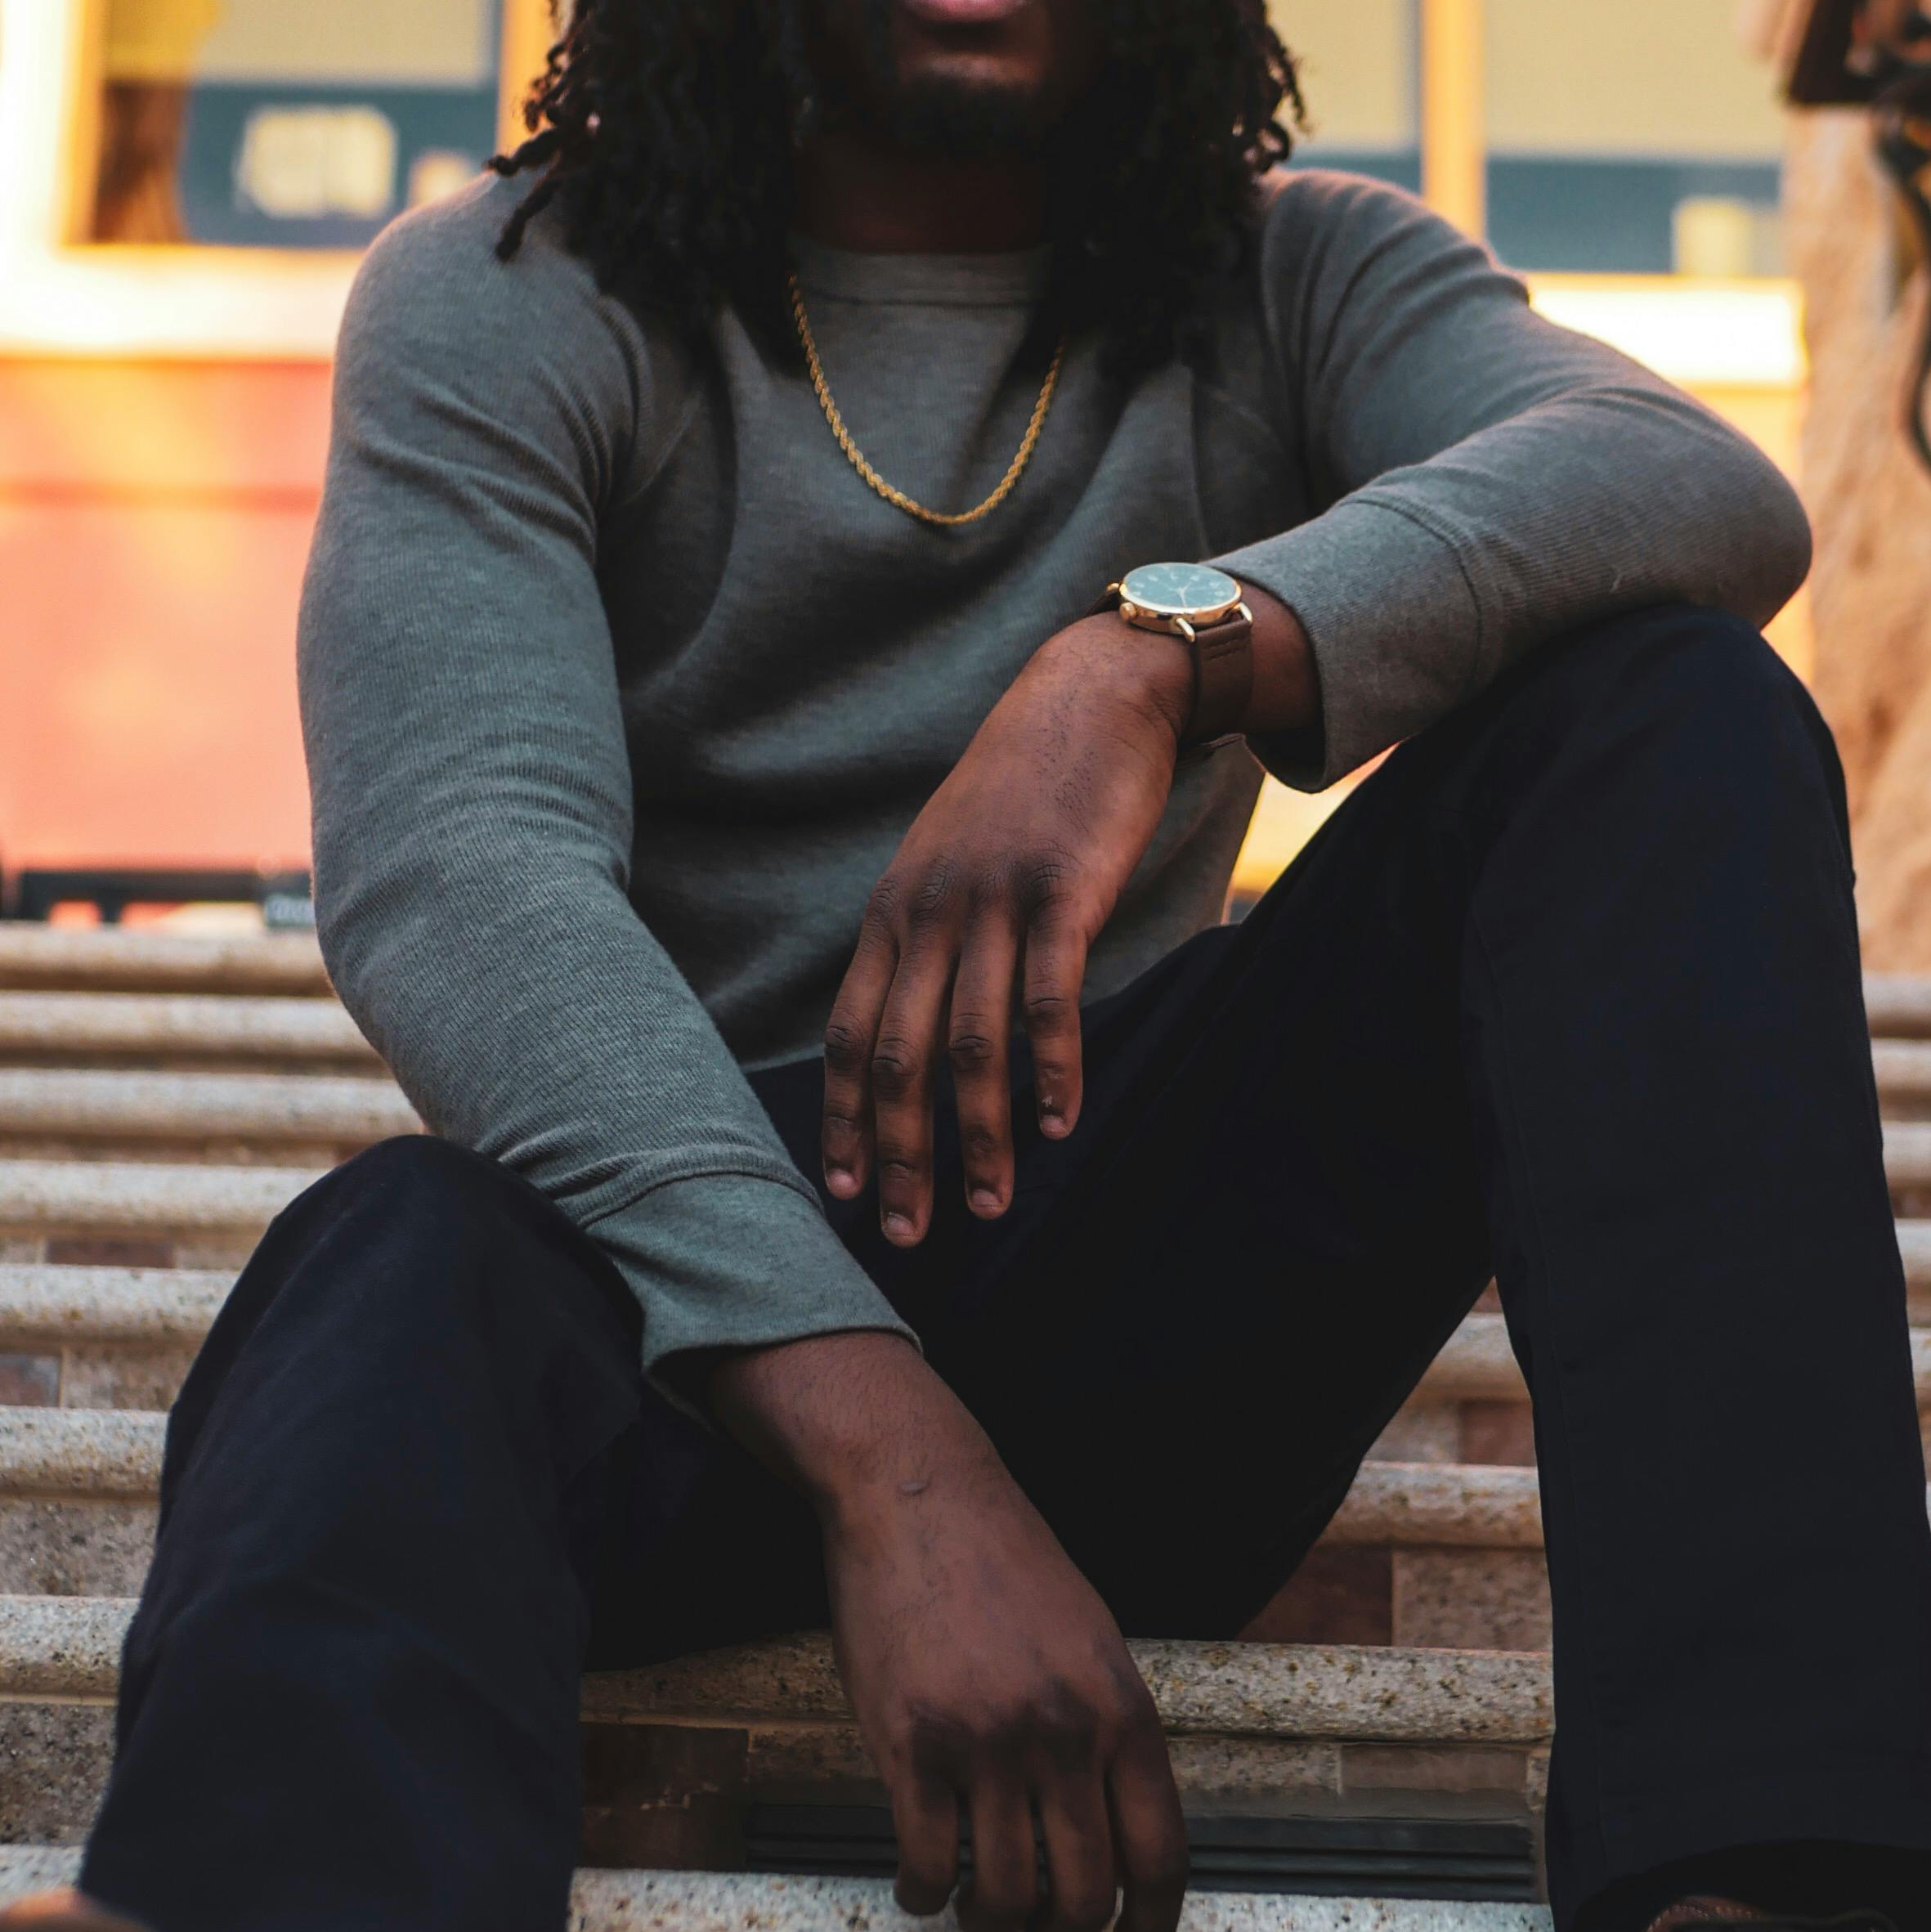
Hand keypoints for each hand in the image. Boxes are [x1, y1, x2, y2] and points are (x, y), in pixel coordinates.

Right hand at [706, 1331, 1186, 1931]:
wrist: (916, 1497)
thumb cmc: (1005, 1565)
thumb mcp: (1091, 1642)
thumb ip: (1108, 1730)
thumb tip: (1113, 1826)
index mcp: (1123, 1711)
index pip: (1160, 1854)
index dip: (1153, 1923)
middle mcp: (1063, 1735)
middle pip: (1084, 1891)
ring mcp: (986, 1744)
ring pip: (1002, 1891)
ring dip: (991, 1924)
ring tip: (978, 1914)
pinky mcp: (910, 1745)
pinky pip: (924, 1860)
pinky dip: (923, 1893)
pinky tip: (921, 1884)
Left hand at [821, 615, 1188, 1243]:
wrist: (1089, 696)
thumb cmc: (1023, 791)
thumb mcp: (948, 861)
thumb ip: (929, 938)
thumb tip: (918, 1027)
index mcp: (893, 914)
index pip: (849, 1036)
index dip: (842, 1121)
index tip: (841, 1194)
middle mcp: (928, 912)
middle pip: (896, 1057)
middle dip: (896, 1156)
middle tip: (905, 1235)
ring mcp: (992, 901)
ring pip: (970, 1044)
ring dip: (978, 1136)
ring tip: (987, 1206)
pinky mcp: (1061, 891)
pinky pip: (1046, 997)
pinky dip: (1051, 1070)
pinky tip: (1059, 1127)